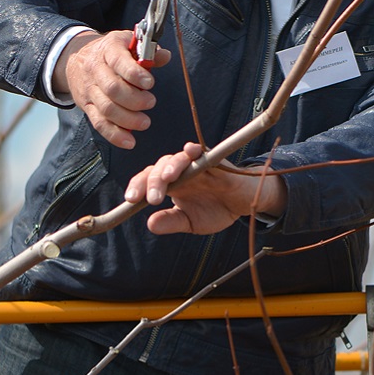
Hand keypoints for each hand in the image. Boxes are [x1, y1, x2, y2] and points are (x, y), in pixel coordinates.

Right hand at [55, 30, 170, 148]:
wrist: (76, 60)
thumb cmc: (109, 52)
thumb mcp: (126, 43)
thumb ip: (148, 51)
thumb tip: (165, 57)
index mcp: (108, 50)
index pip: (119, 61)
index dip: (134, 73)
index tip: (149, 83)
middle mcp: (95, 69)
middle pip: (112, 88)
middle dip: (134, 99)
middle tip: (150, 102)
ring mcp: (90, 90)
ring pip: (106, 108)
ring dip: (128, 119)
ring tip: (144, 122)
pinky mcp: (87, 107)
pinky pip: (99, 123)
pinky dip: (114, 135)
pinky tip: (129, 141)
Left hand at [124, 141, 286, 234]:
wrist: (244, 204)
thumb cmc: (216, 209)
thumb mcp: (191, 222)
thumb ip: (172, 222)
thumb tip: (150, 224)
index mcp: (171, 186)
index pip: (148, 181)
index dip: (137, 187)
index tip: (129, 200)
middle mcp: (180, 172)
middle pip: (158, 168)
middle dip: (151, 181)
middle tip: (151, 199)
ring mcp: (196, 165)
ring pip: (177, 158)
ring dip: (171, 167)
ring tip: (168, 179)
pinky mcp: (213, 160)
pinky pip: (202, 152)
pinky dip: (194, 150)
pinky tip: (190, 151)